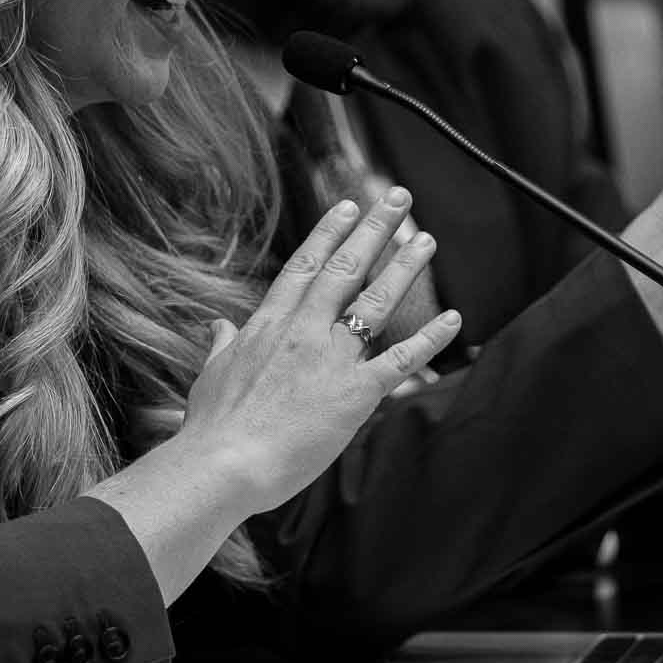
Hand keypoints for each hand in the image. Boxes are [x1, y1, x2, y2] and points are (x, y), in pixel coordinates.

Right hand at [179, 189, 459, 512]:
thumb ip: (221, 345)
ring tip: (425, 239)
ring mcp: (331, 358)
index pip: (305, 266)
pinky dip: (429, 338)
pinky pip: (401, 360)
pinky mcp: (355, 394)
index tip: (348, 206)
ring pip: (375, 302)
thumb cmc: (212, 428)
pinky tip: (452, 318)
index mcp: (269, 324)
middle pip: (345, 269)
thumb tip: (218, 326)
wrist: (223, 464)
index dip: (329, 233)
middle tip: (397, 198)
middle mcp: (304, 331)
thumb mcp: (210, 374)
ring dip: (403, 267)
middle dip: (374, 229)